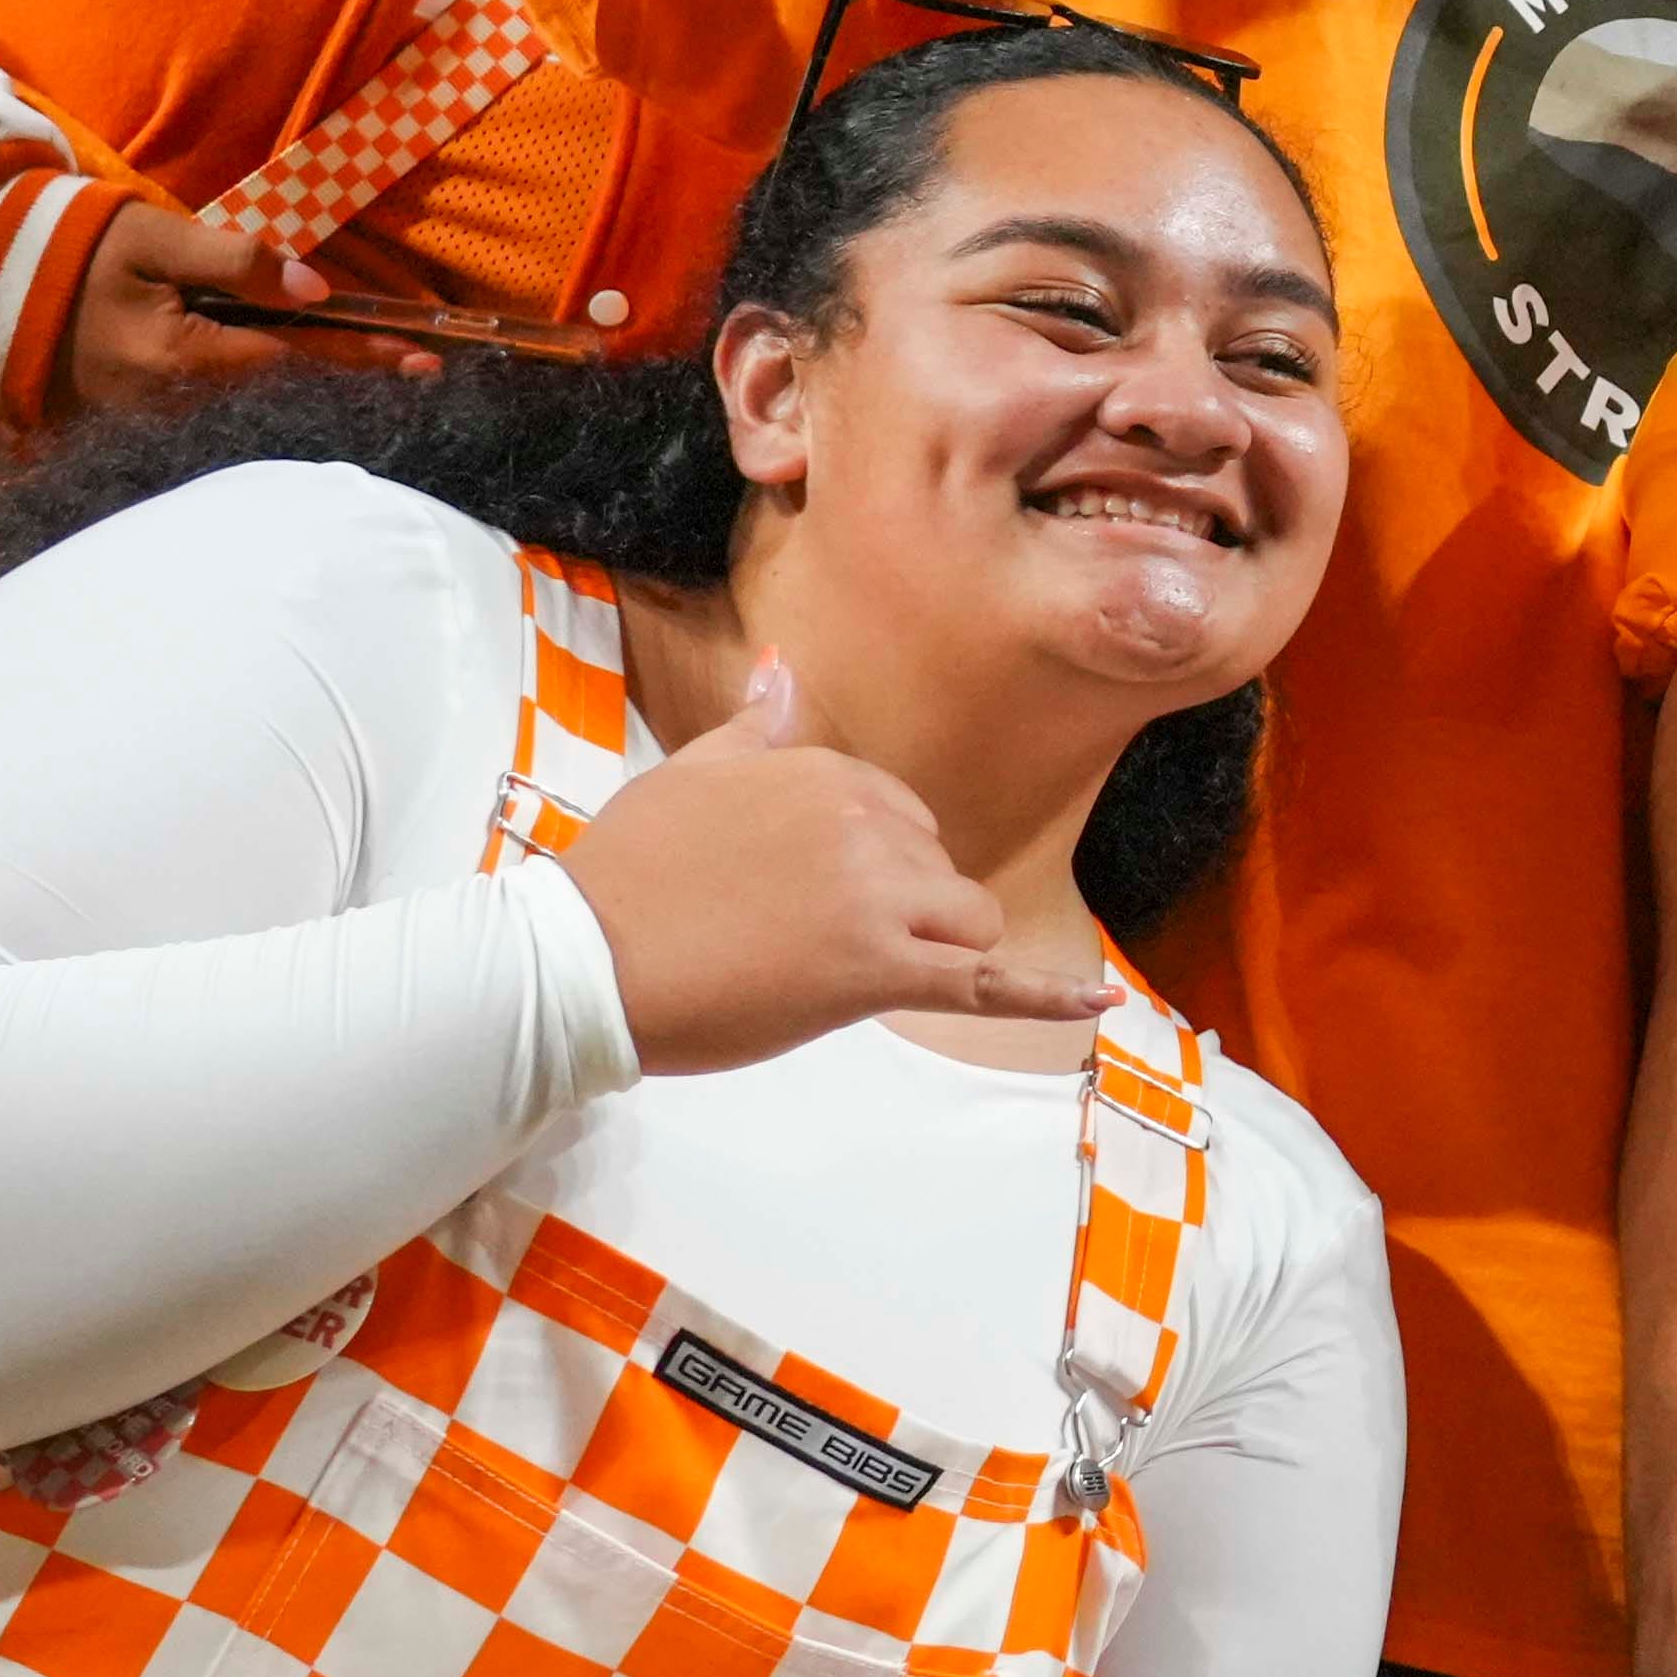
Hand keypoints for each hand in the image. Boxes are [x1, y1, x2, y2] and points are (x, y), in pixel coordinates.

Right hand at [58, 200, 440, 416]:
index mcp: (181, 361)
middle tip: (422, 372)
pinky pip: (222, 412)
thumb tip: (315, 290)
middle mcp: (175, 407)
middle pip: (285, 392)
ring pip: (258, 407)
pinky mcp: (140, 423)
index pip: (295, 359)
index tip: (423, 360)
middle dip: (352, 380)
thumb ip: (235, 262)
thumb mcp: (155, 238)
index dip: (361, 357)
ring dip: (316, 390)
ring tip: (379, 376)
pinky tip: (304, 384)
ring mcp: (156, 422)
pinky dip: (269, 396)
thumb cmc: (73, 250)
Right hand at [558, 651, 1120, 1073]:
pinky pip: (985, 984)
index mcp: (826, 768)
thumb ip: (755, 728)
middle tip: (794, 941)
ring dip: (926, 951)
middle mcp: (866, 820)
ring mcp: (879, 896)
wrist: (582, 960)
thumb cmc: (624, 875)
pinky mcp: (880, 970)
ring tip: (829, 971)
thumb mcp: (690, 775)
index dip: (868, 868)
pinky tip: (1095, 1007)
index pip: (903, 818)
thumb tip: (784, 669)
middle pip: (938, 871)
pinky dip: (1043, 999)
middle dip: (899, 910)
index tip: (799, 898)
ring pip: (966, 922)